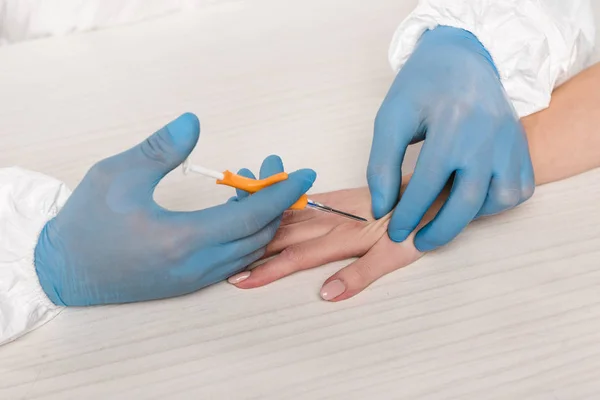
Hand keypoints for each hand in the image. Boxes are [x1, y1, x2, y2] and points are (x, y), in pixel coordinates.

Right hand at [34, 113, 315, 305]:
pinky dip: (243, 235)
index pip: (252, 215)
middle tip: (270, 169)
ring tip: (245, 184)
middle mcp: (197, 266)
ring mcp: (195, 279)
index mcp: (183, 239)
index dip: (281, 192)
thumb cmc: (86, 222)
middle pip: (258, 234)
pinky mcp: (188, 283)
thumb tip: (194, 122)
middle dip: (274, 200)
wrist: (63, 271)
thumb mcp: (118, 174)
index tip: (304, 172)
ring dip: (259, 218)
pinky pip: (233, 259)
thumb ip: (161, 148)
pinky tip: (231, 211)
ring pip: (248, 249)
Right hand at [228, 184, 445, 300]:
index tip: (242, 280)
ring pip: (289, 217)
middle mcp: (333, 218)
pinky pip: (303, 202)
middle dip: (253, 249)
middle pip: (285, 235)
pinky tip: (267, 210)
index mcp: (344, 235)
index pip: (298, 256)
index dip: (268, 269)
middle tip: (223, 260)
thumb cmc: (419, 225)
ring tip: (233, 232)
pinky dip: (280, 208)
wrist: (436, 189)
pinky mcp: (341, 196)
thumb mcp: (397, 256)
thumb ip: (361, 274)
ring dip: (260, 226)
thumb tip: (326, 293)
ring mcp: (335, 205)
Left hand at [368, 26, 534, 251]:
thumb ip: (381, 164)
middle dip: (439, 231)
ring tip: (444, 217)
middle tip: (417, 242)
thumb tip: (382, 208)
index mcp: (452, 124)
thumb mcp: (391, 118)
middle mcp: (487, 136)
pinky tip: (471, 201)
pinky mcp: (520, 146)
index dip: (407, 214)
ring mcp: (510, 141)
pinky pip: (518, 189)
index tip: (394, 231)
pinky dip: (496, 203)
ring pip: (498, 199)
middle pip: (467, 201)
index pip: (426, 185)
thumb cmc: (421, 87)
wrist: (462, 58)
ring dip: (470, 217)